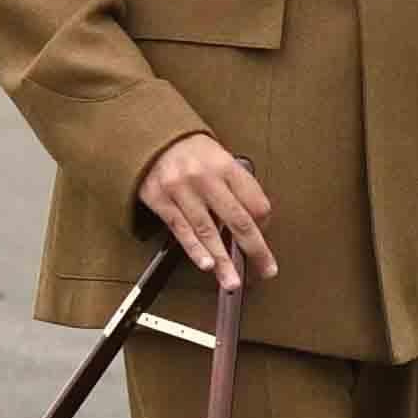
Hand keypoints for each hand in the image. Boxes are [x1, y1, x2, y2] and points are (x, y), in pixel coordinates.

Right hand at [137, 134, 278, 287]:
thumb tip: (255, 222)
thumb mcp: (220, 159)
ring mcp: (181, 189)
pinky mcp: (160, 200)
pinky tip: (205, 264)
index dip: (264, 224)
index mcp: (226, 165)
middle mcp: (205, 177)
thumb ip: (236, 187)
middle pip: (237, 219)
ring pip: (208, 230)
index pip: (255, 201)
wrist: (152, 137)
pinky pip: (181, 230)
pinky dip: (195, 249)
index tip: (265, 238)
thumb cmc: (191, 152)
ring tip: (232, 280)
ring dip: (222, 260)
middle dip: (254, 249)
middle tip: (266, 269)